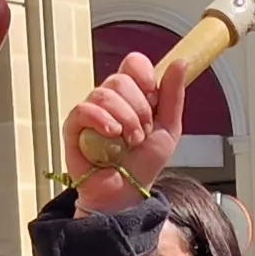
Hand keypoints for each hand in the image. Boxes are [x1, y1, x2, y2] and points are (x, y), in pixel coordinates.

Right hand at [65, 51, 190, 213]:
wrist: (126, 193)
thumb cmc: (143, 165)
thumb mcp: (169, 129)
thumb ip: (173, 96)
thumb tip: (180, 62)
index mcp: (131, 95)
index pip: (132, 63)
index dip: (143, 75)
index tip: (153, 95)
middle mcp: (109, 99)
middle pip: (120, 80)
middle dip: (139, 109)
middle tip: (142, 133)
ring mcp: (90, 112)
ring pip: (104, 94)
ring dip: (125, 120)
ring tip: (129, 142)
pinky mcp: (73, 127)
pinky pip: (83, 109)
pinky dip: (101, 120)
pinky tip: (111, 134)